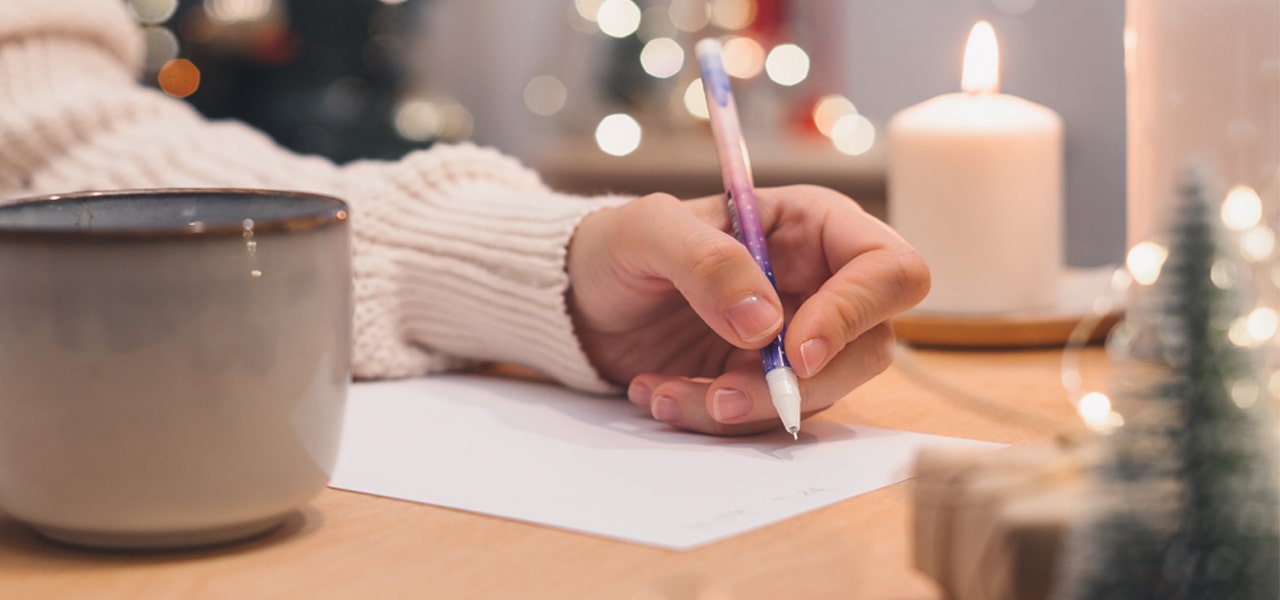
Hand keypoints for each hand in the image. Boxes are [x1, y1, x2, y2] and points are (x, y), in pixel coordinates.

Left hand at [566, 185, 928, 434]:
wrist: (575, 300)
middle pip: (868, 347)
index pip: (888, 269)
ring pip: (816, 394)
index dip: (856, 313)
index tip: (793, 350)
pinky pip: (764, 416)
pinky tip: (657, 395)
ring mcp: (794, 339)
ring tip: (666, 394)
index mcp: (813, 227)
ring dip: (745, 408)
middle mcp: (818, 284)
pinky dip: (711, 418)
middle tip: (723, 393)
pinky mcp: (763, 382)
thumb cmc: (617, 245)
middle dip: (798, 383)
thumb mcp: (647, 231)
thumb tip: (766, 324)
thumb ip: (707, 261)